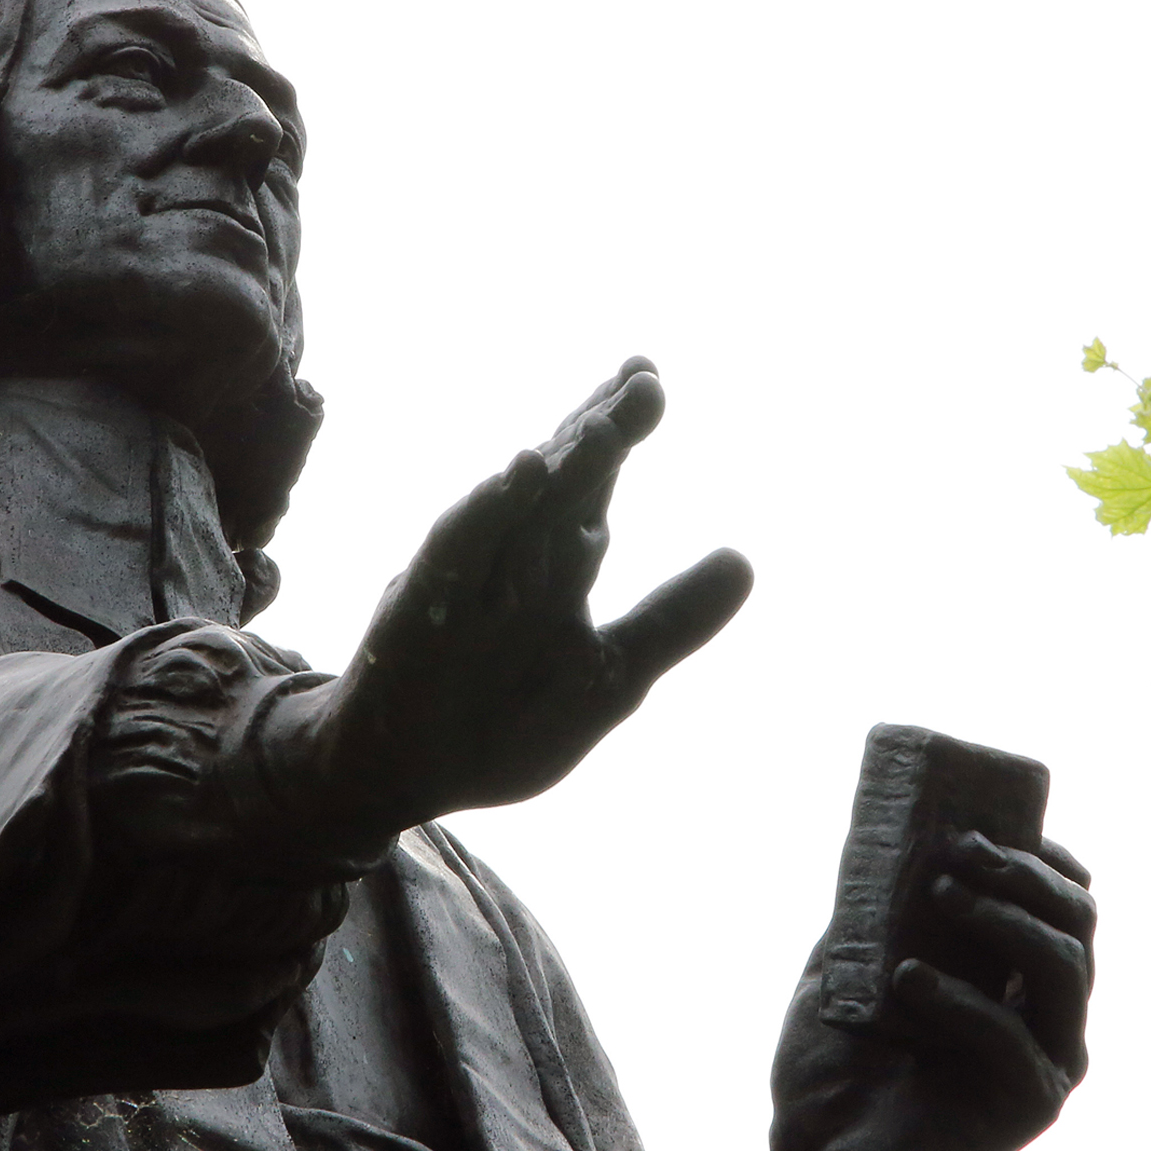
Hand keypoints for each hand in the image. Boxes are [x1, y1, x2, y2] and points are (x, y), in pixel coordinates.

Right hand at [270, 360, 752, 835]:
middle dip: (604, 430)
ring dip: (562, 463)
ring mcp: (471, 580)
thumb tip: (746, 560)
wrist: (404, 774)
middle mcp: (513, 558)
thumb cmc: (506, 725)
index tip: (649, 376)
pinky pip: (461, 548)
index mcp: (556, 565)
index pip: (593, 484)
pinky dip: (490, 508)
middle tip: (646, 379)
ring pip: (522, 508)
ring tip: (604, 425)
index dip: (619, 428)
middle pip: (565, 482)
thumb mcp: (613, 676)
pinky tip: (523, 470)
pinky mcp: (425, 608)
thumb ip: (674, 619)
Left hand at [761, 833, 1095, 1150]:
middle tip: (959, 851)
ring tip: (939, 892)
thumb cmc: (835, 1068)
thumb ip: (878, 911)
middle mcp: (1051, 1019)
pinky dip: (960, 997)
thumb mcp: (851, 967)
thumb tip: (885, 836)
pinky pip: (1010, 1035)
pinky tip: (908, 978)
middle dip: (1024, 875)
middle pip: (1077, 926)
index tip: (985, 824)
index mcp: (1020, 981)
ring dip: (1004, 918)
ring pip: (1063, 968)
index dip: (1043, 858)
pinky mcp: (1029, 1105)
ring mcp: (1048, 1063)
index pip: (1068, 905)